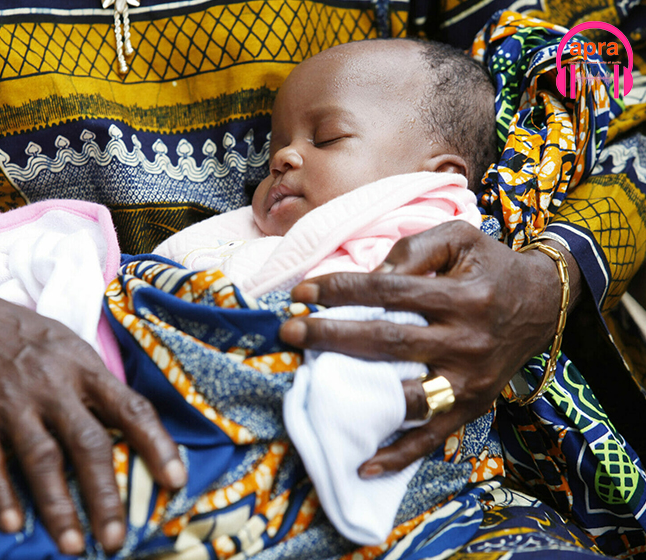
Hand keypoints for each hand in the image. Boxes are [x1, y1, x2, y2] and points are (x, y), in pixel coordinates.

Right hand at [0, 268, 186, 554]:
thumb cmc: (19, 334)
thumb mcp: (66, 345)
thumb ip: (94, 384)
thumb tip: (129, 426)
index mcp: (83, 366)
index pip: (131, 408)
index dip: (157, 446)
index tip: (175, 482)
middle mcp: (52, 385)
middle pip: (88, 444)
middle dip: (105, 496)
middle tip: (117, 540)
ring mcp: (11, 402)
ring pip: (42, 459)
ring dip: (58, 507)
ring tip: (74, 545)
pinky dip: (0, 495)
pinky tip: (12, 526)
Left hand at [279, 220, 580, 475]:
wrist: (545, 303)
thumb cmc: (490, 266)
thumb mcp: (459, 238)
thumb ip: (413, 249)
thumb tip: (366, 278)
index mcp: (462, 295)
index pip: (387, 292)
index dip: (340, 290)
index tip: (301, 294)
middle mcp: (467, 340)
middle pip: (388, 341)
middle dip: (331, 337)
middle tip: (288, 332)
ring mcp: (470, 380)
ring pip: (406, 395)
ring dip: (356, 395)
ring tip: (312, 388)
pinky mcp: (473, 406)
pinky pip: (433, 436)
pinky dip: (399, 455)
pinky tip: (363, 466)